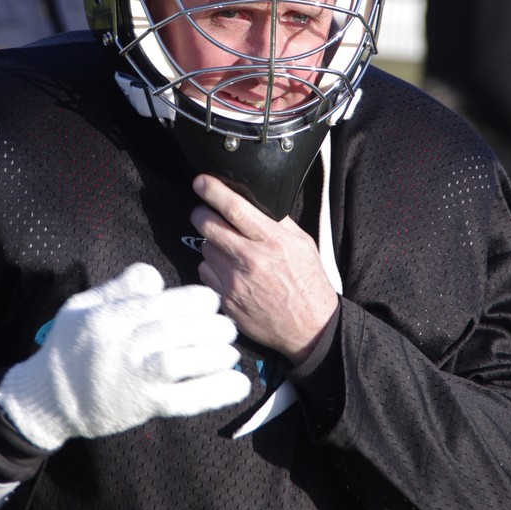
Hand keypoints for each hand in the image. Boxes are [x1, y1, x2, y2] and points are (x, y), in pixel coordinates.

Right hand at [0, 262, 250, 450]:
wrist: (48, 399)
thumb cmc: (70, 346)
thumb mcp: (82, 306)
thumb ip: (119, 287)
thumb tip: (157, 277)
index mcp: (109, 318)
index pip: (161, 302)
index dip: (195, 300)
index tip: (211, 301)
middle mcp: (122, 346)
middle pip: (175, 329)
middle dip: (210, 325)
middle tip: (226, 326)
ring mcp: (133, 379)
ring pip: (182, 363)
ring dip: (215, 355)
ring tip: (230, 351)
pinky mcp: (143, 406)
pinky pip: (184, 400)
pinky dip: (215, 392)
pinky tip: (238, 384)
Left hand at [190, 174, 338, 364]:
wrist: (310, 328)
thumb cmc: (308, 282)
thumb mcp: (303, 243)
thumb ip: (278, 221)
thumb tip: (256, 201)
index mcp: (272, 240)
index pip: (234, 208)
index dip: (212, 190)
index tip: (200, 181)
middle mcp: (250, 259)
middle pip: (208, 225)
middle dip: (200, 212)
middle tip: (203, 211)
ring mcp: (235, 282)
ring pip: (205, 248)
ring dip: (211, 243)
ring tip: (227, 248)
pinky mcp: (226, 300)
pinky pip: (205, 272)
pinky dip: (212, 267)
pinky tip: (227, 270)